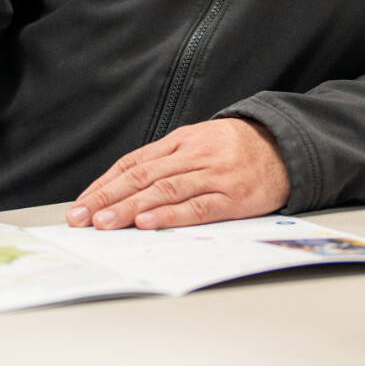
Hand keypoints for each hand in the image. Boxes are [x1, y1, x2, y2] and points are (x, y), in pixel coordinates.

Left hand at [66, 118, 288, 229]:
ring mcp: (212, 176)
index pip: (132, 164)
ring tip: (106, 223)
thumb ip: (164, 163)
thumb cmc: (233, 149)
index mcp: (178, 142)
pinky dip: (170, 215)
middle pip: (141, 177)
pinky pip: (198, 206)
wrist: (283, 145)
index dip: (104, 184)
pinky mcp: (233, 197)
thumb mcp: (196, 143)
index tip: (81, 204)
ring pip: (164, 190)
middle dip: (107, 198)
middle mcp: (191, 156)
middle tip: (82, 217)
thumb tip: (123, 188)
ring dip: (131, 208)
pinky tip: (149, 222)